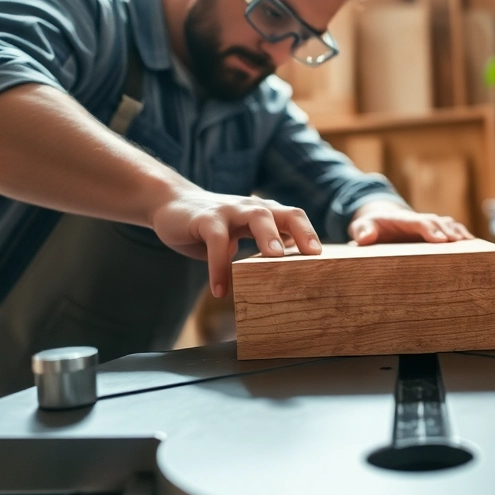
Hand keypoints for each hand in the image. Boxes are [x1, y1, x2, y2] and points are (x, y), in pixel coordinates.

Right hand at [150, 187, 321, 297]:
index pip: (294, 218)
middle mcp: (251, 208)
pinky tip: (220, 289)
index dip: (310, 234)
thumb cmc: (211, 228)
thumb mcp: (239, 237)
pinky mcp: (205, 219)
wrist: (169, 204)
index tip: (325, 257)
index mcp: (264, 213)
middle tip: (313, 255)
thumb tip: (283, 282)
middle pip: (283, 213)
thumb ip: (257, 252)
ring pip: (256, 216)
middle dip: (301, 231)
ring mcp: (229, 210)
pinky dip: (219, 266)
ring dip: (268, 235)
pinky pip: (216, 240)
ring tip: (275, 257)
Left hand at [348, 200, 473, 244]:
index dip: (431, 229)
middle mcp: (418, 219)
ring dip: (458, 232)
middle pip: (437, 221)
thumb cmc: (369, 227)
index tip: (441, 240)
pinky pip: (450, 229)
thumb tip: (365, 238)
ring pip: (447, 224)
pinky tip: (472, 244)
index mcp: (403, 219)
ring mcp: (427, 224)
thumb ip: (362, 232)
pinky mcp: (433, 230)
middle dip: (449, 231)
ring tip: (470, 243)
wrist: (378, 220)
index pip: (419, 222)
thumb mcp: (360, 228)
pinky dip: (461, 234)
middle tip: (460, 243)